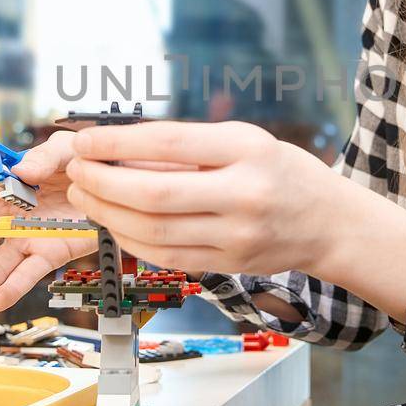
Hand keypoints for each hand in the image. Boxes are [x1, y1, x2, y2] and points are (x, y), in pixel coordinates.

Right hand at [0, 131, 95, 317]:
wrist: (117, 182)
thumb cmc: (84, 159)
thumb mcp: (65, 148)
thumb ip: (42, 157)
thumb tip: (20, 173)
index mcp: (5, 182)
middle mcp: (9, 214)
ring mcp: (27, 237)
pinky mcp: (50, 252)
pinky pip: (27, 273)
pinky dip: (12, 288)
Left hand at [63, 120, 340, 277]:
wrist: (330, 223)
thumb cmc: (282, 172)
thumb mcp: (245, 141)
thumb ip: (189, 146)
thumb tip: (118, 147)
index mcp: (248, 150)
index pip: (168, 143)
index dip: (116, 142)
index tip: (84, 140)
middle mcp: (244, 194)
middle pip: (153, 193)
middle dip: (101, 182)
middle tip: (76, 171)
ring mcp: (237, 236)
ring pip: (153, 230)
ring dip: (107, 214)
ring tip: (84, 196)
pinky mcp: (228, 265)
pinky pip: (166, 256)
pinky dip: (131, 240)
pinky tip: (113, 223)